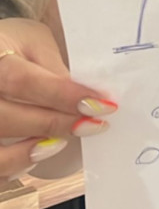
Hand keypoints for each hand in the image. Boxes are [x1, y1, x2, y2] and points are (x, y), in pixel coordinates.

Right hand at [0, 18, 116, 190]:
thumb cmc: (13, 43)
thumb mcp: (34, 42)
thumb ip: (55, 69)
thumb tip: (87, 98)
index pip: (22, 82)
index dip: (63, 96)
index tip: (100, 104)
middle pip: (8, 118)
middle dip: (55, 124)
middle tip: (93, 125)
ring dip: (30, 153)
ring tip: (62, 143)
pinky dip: (16, 166)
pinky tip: (40, 152)